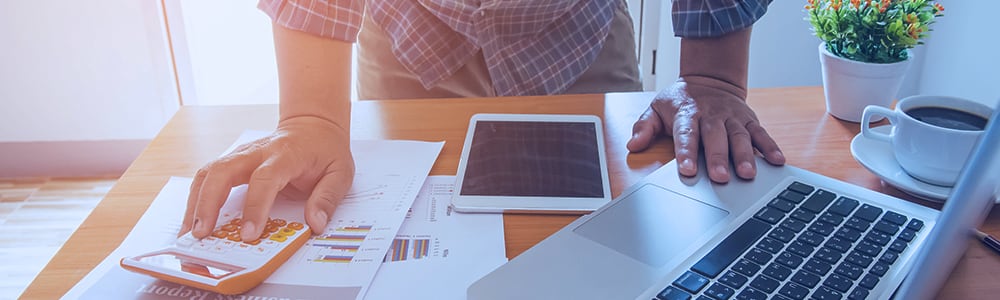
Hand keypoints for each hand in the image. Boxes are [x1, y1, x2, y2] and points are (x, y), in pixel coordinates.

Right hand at [181, 116, 354, 239]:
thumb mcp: (340, 173)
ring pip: (208, 172)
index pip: (264, 180)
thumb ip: (327, 198)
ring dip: (195, 202)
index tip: (249, 234)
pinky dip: (196, 198)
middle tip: (202, 234)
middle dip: (208, 203)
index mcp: (285, 155)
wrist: (312, 125)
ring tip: (189, 232)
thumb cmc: (324, 150)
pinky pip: (207, 177)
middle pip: (222, 171)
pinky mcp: (232, 162)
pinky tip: (192, 220)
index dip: (255, 208)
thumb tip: (315, 224)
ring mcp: (240, 155)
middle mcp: (256, 153)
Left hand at [627, 77, 784, 182]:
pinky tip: (777, 161)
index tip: (686, 170)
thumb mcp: (657, 108)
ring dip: (745, 155)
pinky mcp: (749, 119)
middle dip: (718, 157)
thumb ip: (645, 126)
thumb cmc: (681, 100)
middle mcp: (711, 115)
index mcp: (687, 113)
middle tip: (720, 178)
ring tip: (748, 174)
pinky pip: (761, 133)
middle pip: (715, 137)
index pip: (685, 134)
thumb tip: (632, 145)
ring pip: (739, 136)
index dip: (685, 152)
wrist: (710, 78)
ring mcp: (732, 117)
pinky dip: (770, 146)